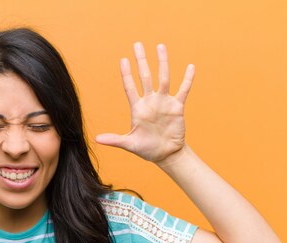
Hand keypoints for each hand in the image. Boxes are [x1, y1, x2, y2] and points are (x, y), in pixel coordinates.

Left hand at [95, 42, 194, 164]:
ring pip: (163, 78)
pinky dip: (187, 79)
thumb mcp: (129, 144)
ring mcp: (164, 102)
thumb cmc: (146, 149)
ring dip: (162, 62)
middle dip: (141, 61)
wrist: (165, 154)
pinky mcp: (177, 107)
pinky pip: (183, 90)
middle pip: (145, 76)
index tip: (123, 59)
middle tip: (137, 44)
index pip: (130, 87)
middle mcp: (150, 101)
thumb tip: (96, 139)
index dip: (127, 74)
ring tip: (160, 46)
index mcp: (137, 108)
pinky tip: (190, 67)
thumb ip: (114, 140)